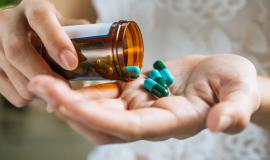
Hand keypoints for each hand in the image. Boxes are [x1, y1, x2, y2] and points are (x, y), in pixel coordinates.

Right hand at [0, 0, 87, 106]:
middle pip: (18, 50)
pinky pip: (1, 84)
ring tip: (53, 91)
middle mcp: (8, 20)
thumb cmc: (47, 25)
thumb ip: (79, 34)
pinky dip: (22, 95)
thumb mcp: (62, 22)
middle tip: (64, 88)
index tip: (72, 63)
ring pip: (9, 69)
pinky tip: (36, 92)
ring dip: (34, 87)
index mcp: (33, 7)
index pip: (40, 19)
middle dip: (43, 73)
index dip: (56, 42)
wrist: (18, 23)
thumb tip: (103, 53)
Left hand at [28, 54, 259, 143]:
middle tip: (39, 86)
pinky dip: (85, 87)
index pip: (129, 127)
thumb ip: (234, 112)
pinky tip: (66, 75)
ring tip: (42, 80)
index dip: (97, 118)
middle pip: (104, 122)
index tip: (64, 104)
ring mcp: (140, 106)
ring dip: (71, 97)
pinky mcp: (136, 91)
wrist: (224, 77)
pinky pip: (106, 93)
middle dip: (70, 107)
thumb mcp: (241, 94)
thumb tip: (221, 125)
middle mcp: (150, 119)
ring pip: (99, 109)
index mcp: (172, 123)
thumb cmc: (235, 85)